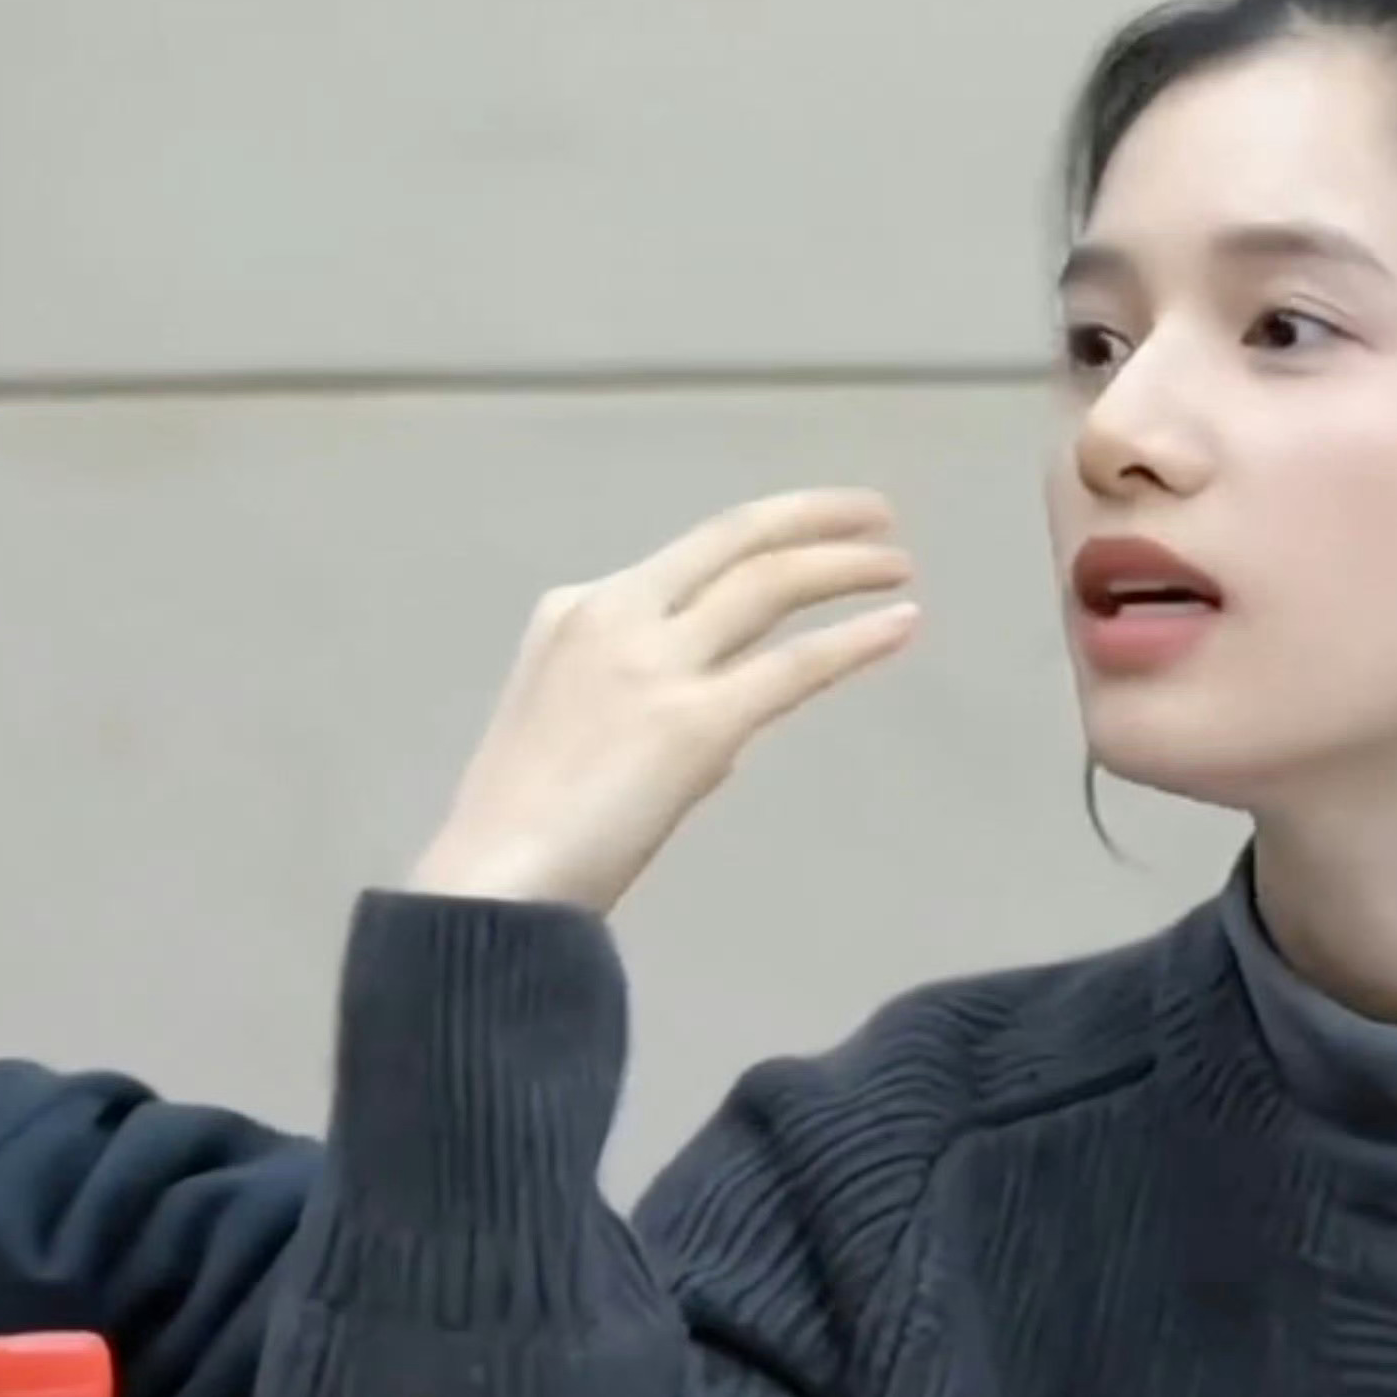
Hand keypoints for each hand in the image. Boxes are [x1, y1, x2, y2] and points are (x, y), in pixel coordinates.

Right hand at [405, 488, 920, 912]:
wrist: (495, 881)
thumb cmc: (524, 824)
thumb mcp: (568, 720)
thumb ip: (643, 693)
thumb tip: (725, 709)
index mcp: (577, 610)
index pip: (689, 557)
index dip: (764, 535)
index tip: (811, 533)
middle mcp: (616, 616)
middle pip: (734, 538)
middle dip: (813, 516)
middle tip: (877, 515)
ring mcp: (656, 665)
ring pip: (771, 582)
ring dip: (846, 565)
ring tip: (898, 565)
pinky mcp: (697, 723)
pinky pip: (796, 665)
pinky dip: (858, 639)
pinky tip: (901, 624)